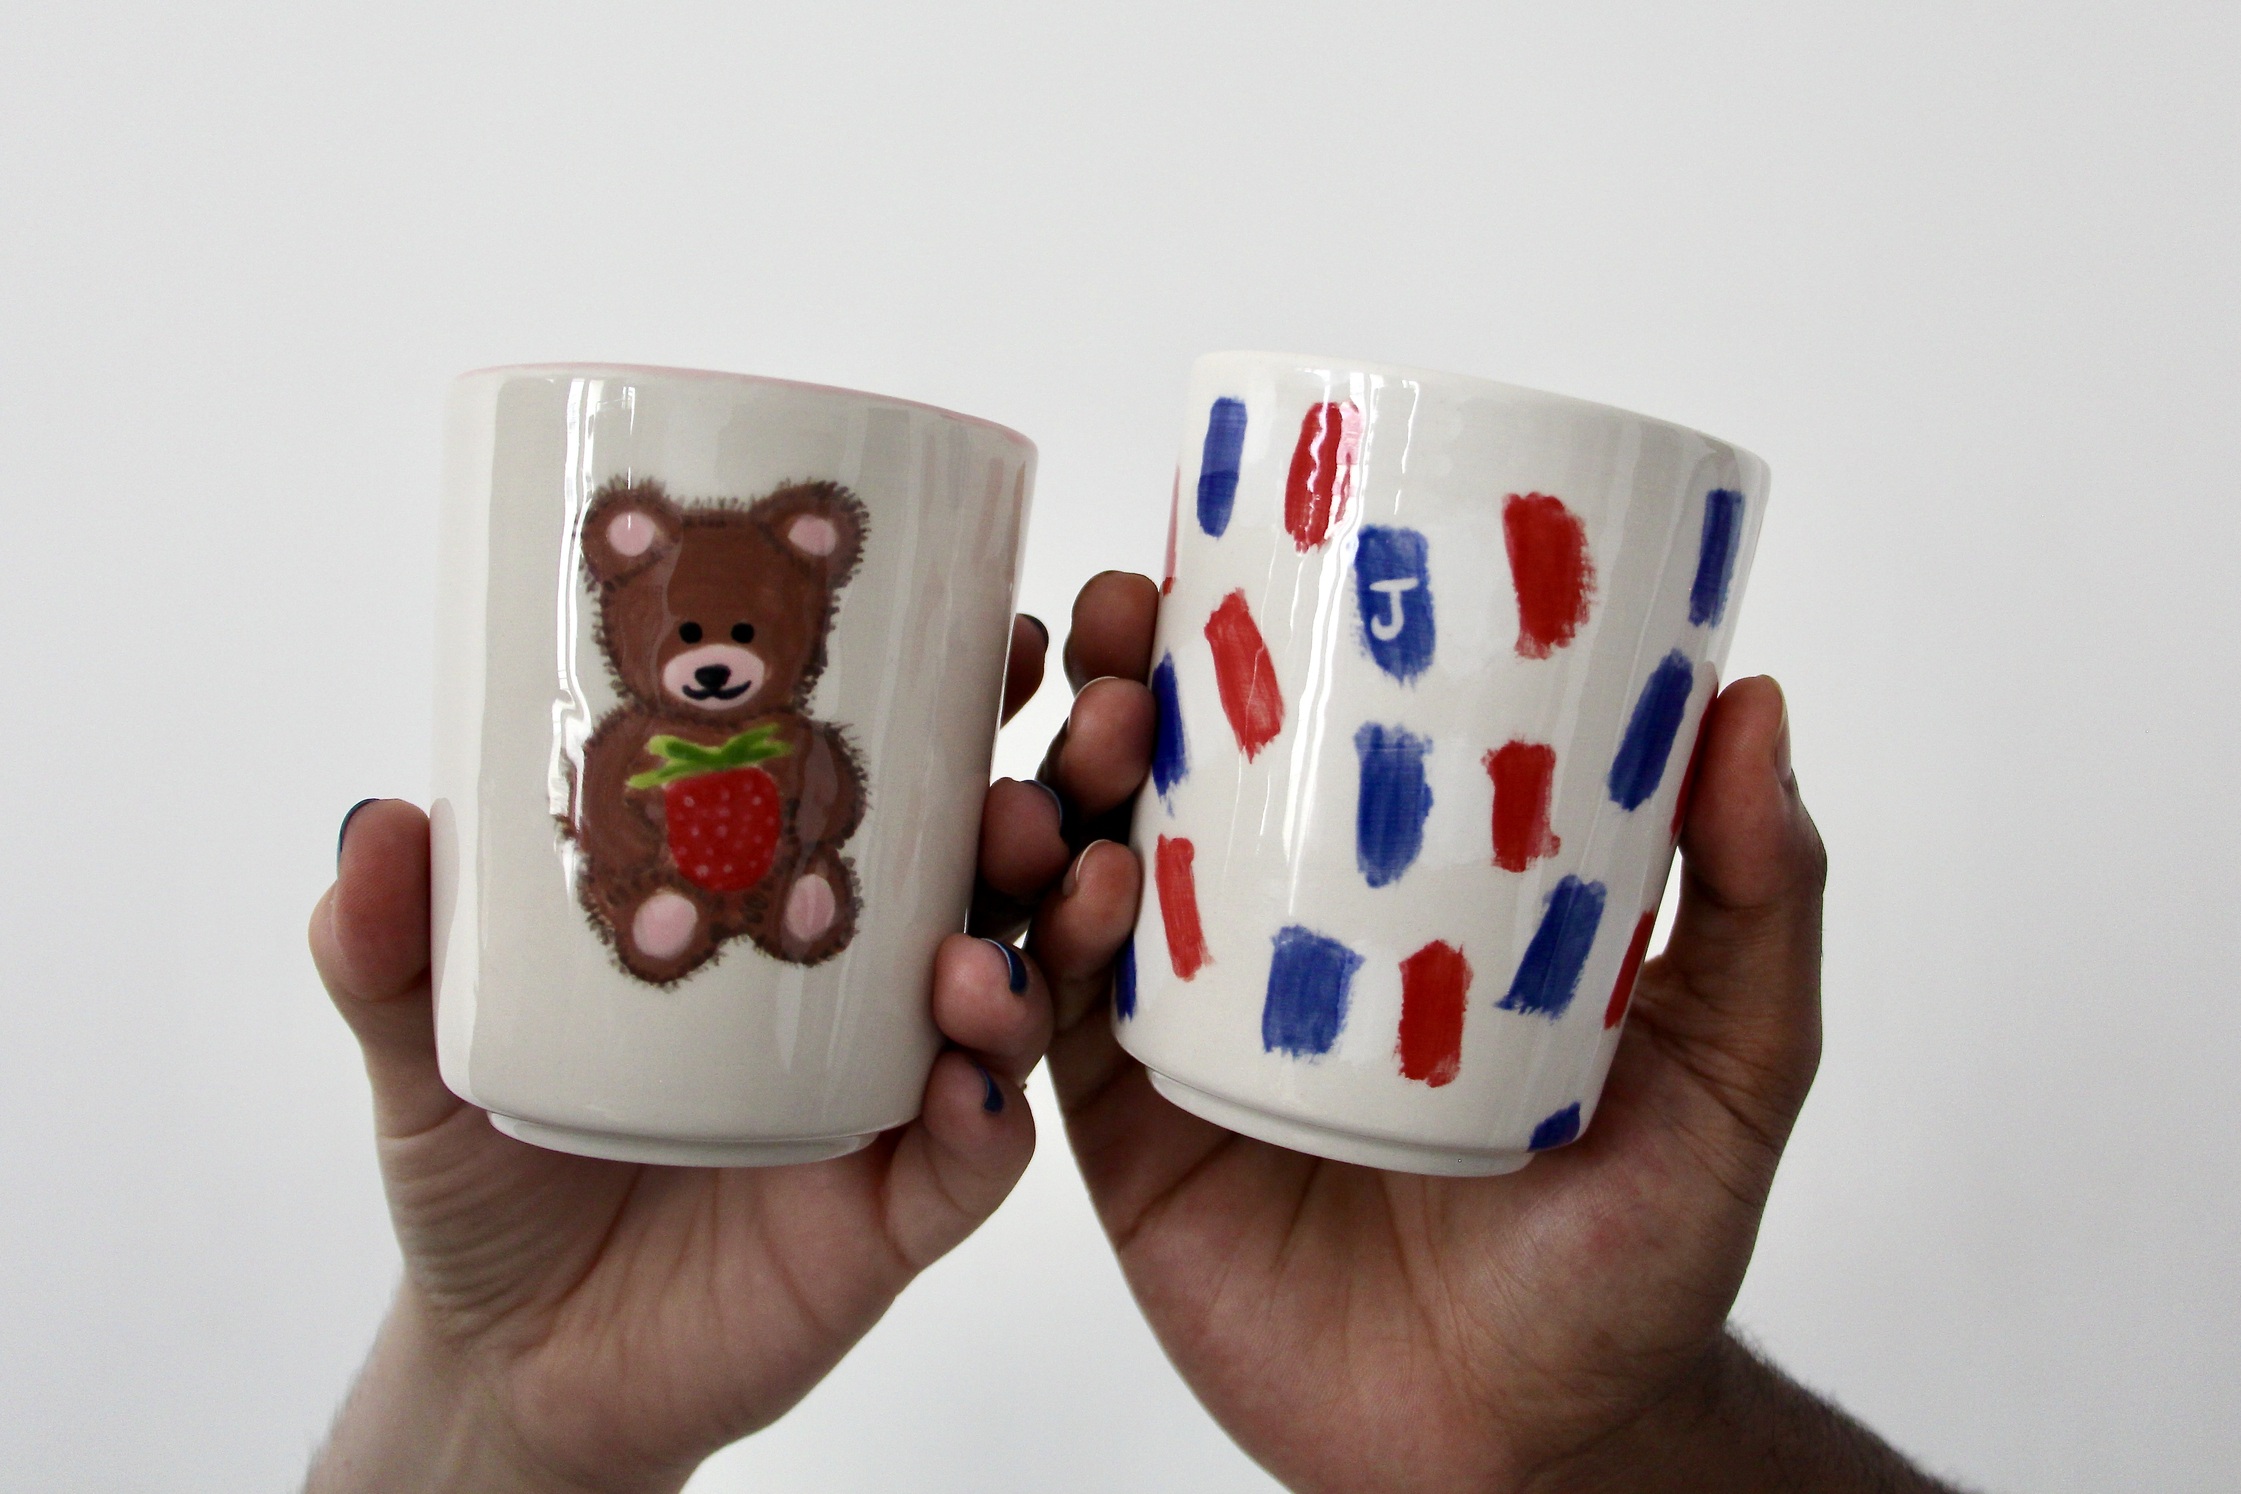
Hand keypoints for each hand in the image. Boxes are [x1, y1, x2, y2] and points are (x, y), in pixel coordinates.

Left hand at [306, 615, 1073, 1493]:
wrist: (518, 1363)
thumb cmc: (493, 1176)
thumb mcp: (428, 1046)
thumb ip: (392, 947)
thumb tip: (373, 827)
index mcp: (786, 912)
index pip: (901, 789)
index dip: (965, 712)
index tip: (993, 642)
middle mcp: (863, 991)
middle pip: (992, 880)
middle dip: (1042, 821)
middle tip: (1029, 792)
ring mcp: (889, 1099)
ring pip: (1010, 1007)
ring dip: (1031, 960)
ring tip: (986, 949)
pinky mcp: (893, 1216)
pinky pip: (972, 1163)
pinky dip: (987, 1119)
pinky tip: (967, 1085)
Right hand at [1034, 574, 1947, 1492]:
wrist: (1526, 1450)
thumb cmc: (1634, 1255)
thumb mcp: (1729, 1065)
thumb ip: (1757, 901)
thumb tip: (1752, 703)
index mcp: (1402, 900)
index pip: (1310, 737)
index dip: (1251, 633)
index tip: (1224, 548)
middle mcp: (1283, 947)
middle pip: (1172, 785)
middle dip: (1127, 691)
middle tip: (1128, 639)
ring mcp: (1199, 1034)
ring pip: (1091, 880)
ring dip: (1059, 792)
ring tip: (1085, 753)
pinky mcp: (1133, 1133)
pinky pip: (1058, 1026)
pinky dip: (1039, 948)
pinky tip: (1061, 897)